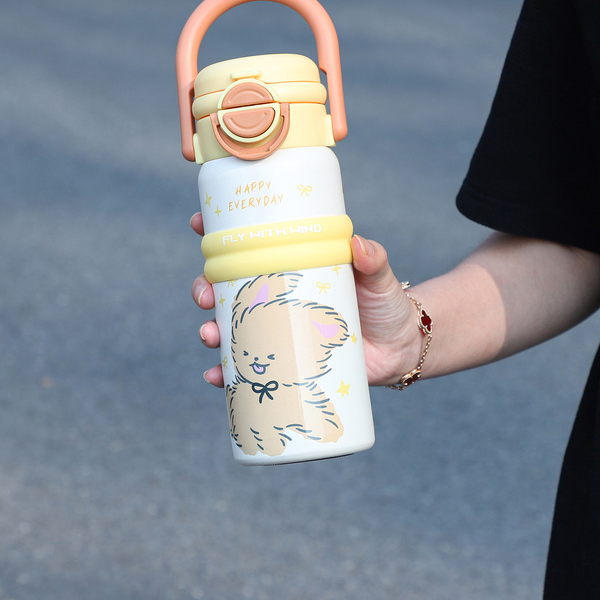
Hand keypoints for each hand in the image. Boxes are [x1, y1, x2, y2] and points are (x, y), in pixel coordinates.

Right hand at [190, 211, 424, 387]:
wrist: (400, 350)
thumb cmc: (386, 304)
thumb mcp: (379, 277)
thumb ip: (374, 259)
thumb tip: (359, 245)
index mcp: (291, 268)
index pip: (247, 246)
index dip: (217, 234)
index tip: (198, 223)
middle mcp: (275, 298)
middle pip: (225, 288)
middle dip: (203, 289)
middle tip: (205, 295)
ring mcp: (276, 331)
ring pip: (229, 327)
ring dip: (210, 329)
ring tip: (210, 334)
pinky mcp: (283, 363)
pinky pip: (246, 368)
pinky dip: (226, 372)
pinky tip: (216, 375)